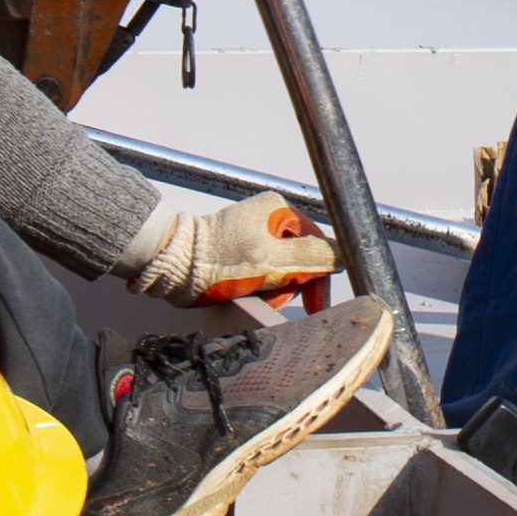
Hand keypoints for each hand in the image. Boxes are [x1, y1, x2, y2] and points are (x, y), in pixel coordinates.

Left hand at [128, 198, 338, 305]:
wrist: (174, 268)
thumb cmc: (217, 261)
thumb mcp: (272, 261)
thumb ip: (311, 257)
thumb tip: (342, 255)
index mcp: (278, 211)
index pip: (316, 245)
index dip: (318, 277)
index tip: (316, 304)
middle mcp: (267, 221)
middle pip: (299, 261)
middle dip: (288, 284)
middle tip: (270, 293)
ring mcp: (253, 238)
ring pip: (281, 273)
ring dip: (273, 290)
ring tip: (252, 292)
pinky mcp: (240, 256)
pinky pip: (263, 277)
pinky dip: (259, 289)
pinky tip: (245, 292)